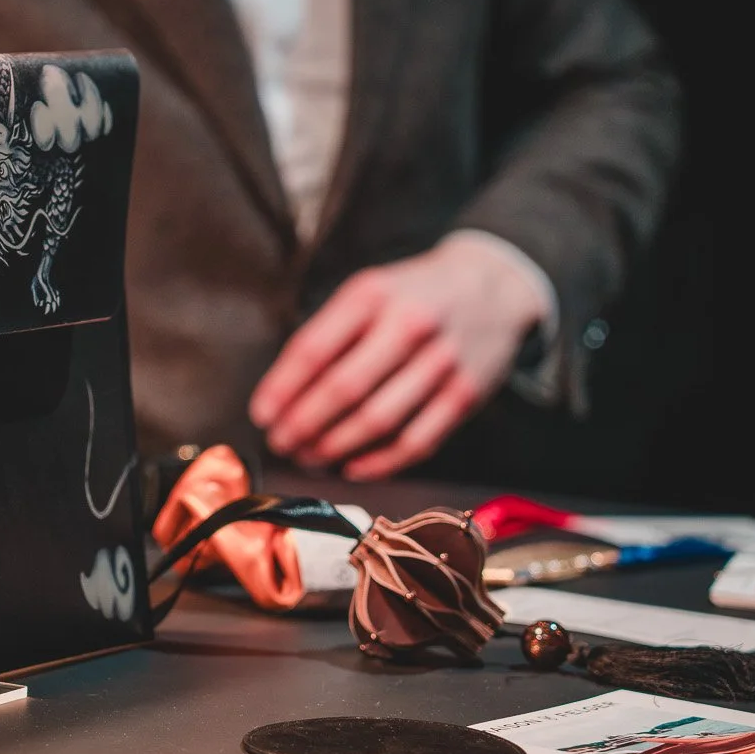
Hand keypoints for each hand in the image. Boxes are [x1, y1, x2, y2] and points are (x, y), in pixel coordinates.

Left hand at [248, 234, 549, 480]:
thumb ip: (328, 332)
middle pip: (343, 389)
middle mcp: (409, 325)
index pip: (315, 349)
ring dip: (334, 446)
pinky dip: (380, 462)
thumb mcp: (367, 291)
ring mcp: (442, 362)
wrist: (493, 286)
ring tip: (307, 456)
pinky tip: (352, 468)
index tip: (261, 415)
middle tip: (280, 442)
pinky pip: (417, 440)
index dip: (282, 388)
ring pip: (378, 419)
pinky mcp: (467, 394)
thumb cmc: (412, 294)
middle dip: (303, 423)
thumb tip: (282, 392)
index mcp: (373, 295)